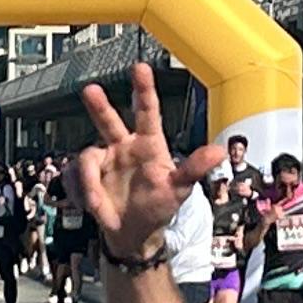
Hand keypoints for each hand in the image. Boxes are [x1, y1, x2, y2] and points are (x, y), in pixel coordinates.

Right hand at [74, 64, 222, 267]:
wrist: (134, 233)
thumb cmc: (160, 207)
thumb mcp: (180, 189)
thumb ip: (195, 168)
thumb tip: (220, 151)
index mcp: (150, 145)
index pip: (147, 112)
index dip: (144, 89)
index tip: (140, 68)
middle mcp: (126, 147)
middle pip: (110, 121)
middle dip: (100, 105)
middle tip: (90, 90)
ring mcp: (106, 160)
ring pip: (90, 152)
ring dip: (89, 174)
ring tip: (95, 199)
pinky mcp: (91, 175)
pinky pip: (83, 175)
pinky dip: (88, 189)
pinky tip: (95, 204)